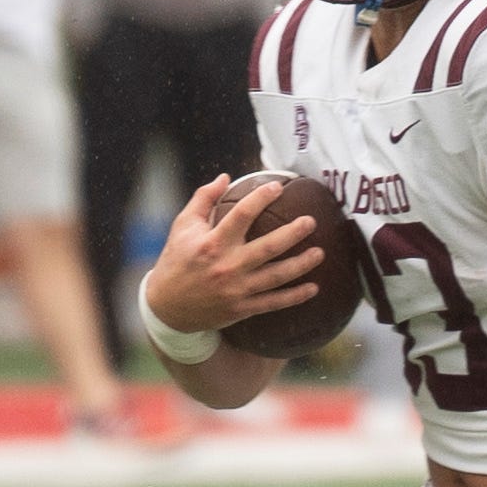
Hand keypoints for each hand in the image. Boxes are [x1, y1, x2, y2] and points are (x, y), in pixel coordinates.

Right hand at [140, 175, 325, 338]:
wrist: (166, 307)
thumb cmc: (176, 260)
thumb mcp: (182, 227)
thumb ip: (203, 199)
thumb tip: (225, 177)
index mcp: (211, 243)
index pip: (241, 216)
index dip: (260, 198)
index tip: (278, 187)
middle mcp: (227, 266)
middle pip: (267, 248)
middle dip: (292, 234)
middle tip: (310, 221)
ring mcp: (236, 290)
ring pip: (276, 276)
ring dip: (301, 265)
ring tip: (320, 253)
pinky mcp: (242, 309)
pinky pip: (274, 303)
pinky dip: (295, 296)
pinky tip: (314, 288)